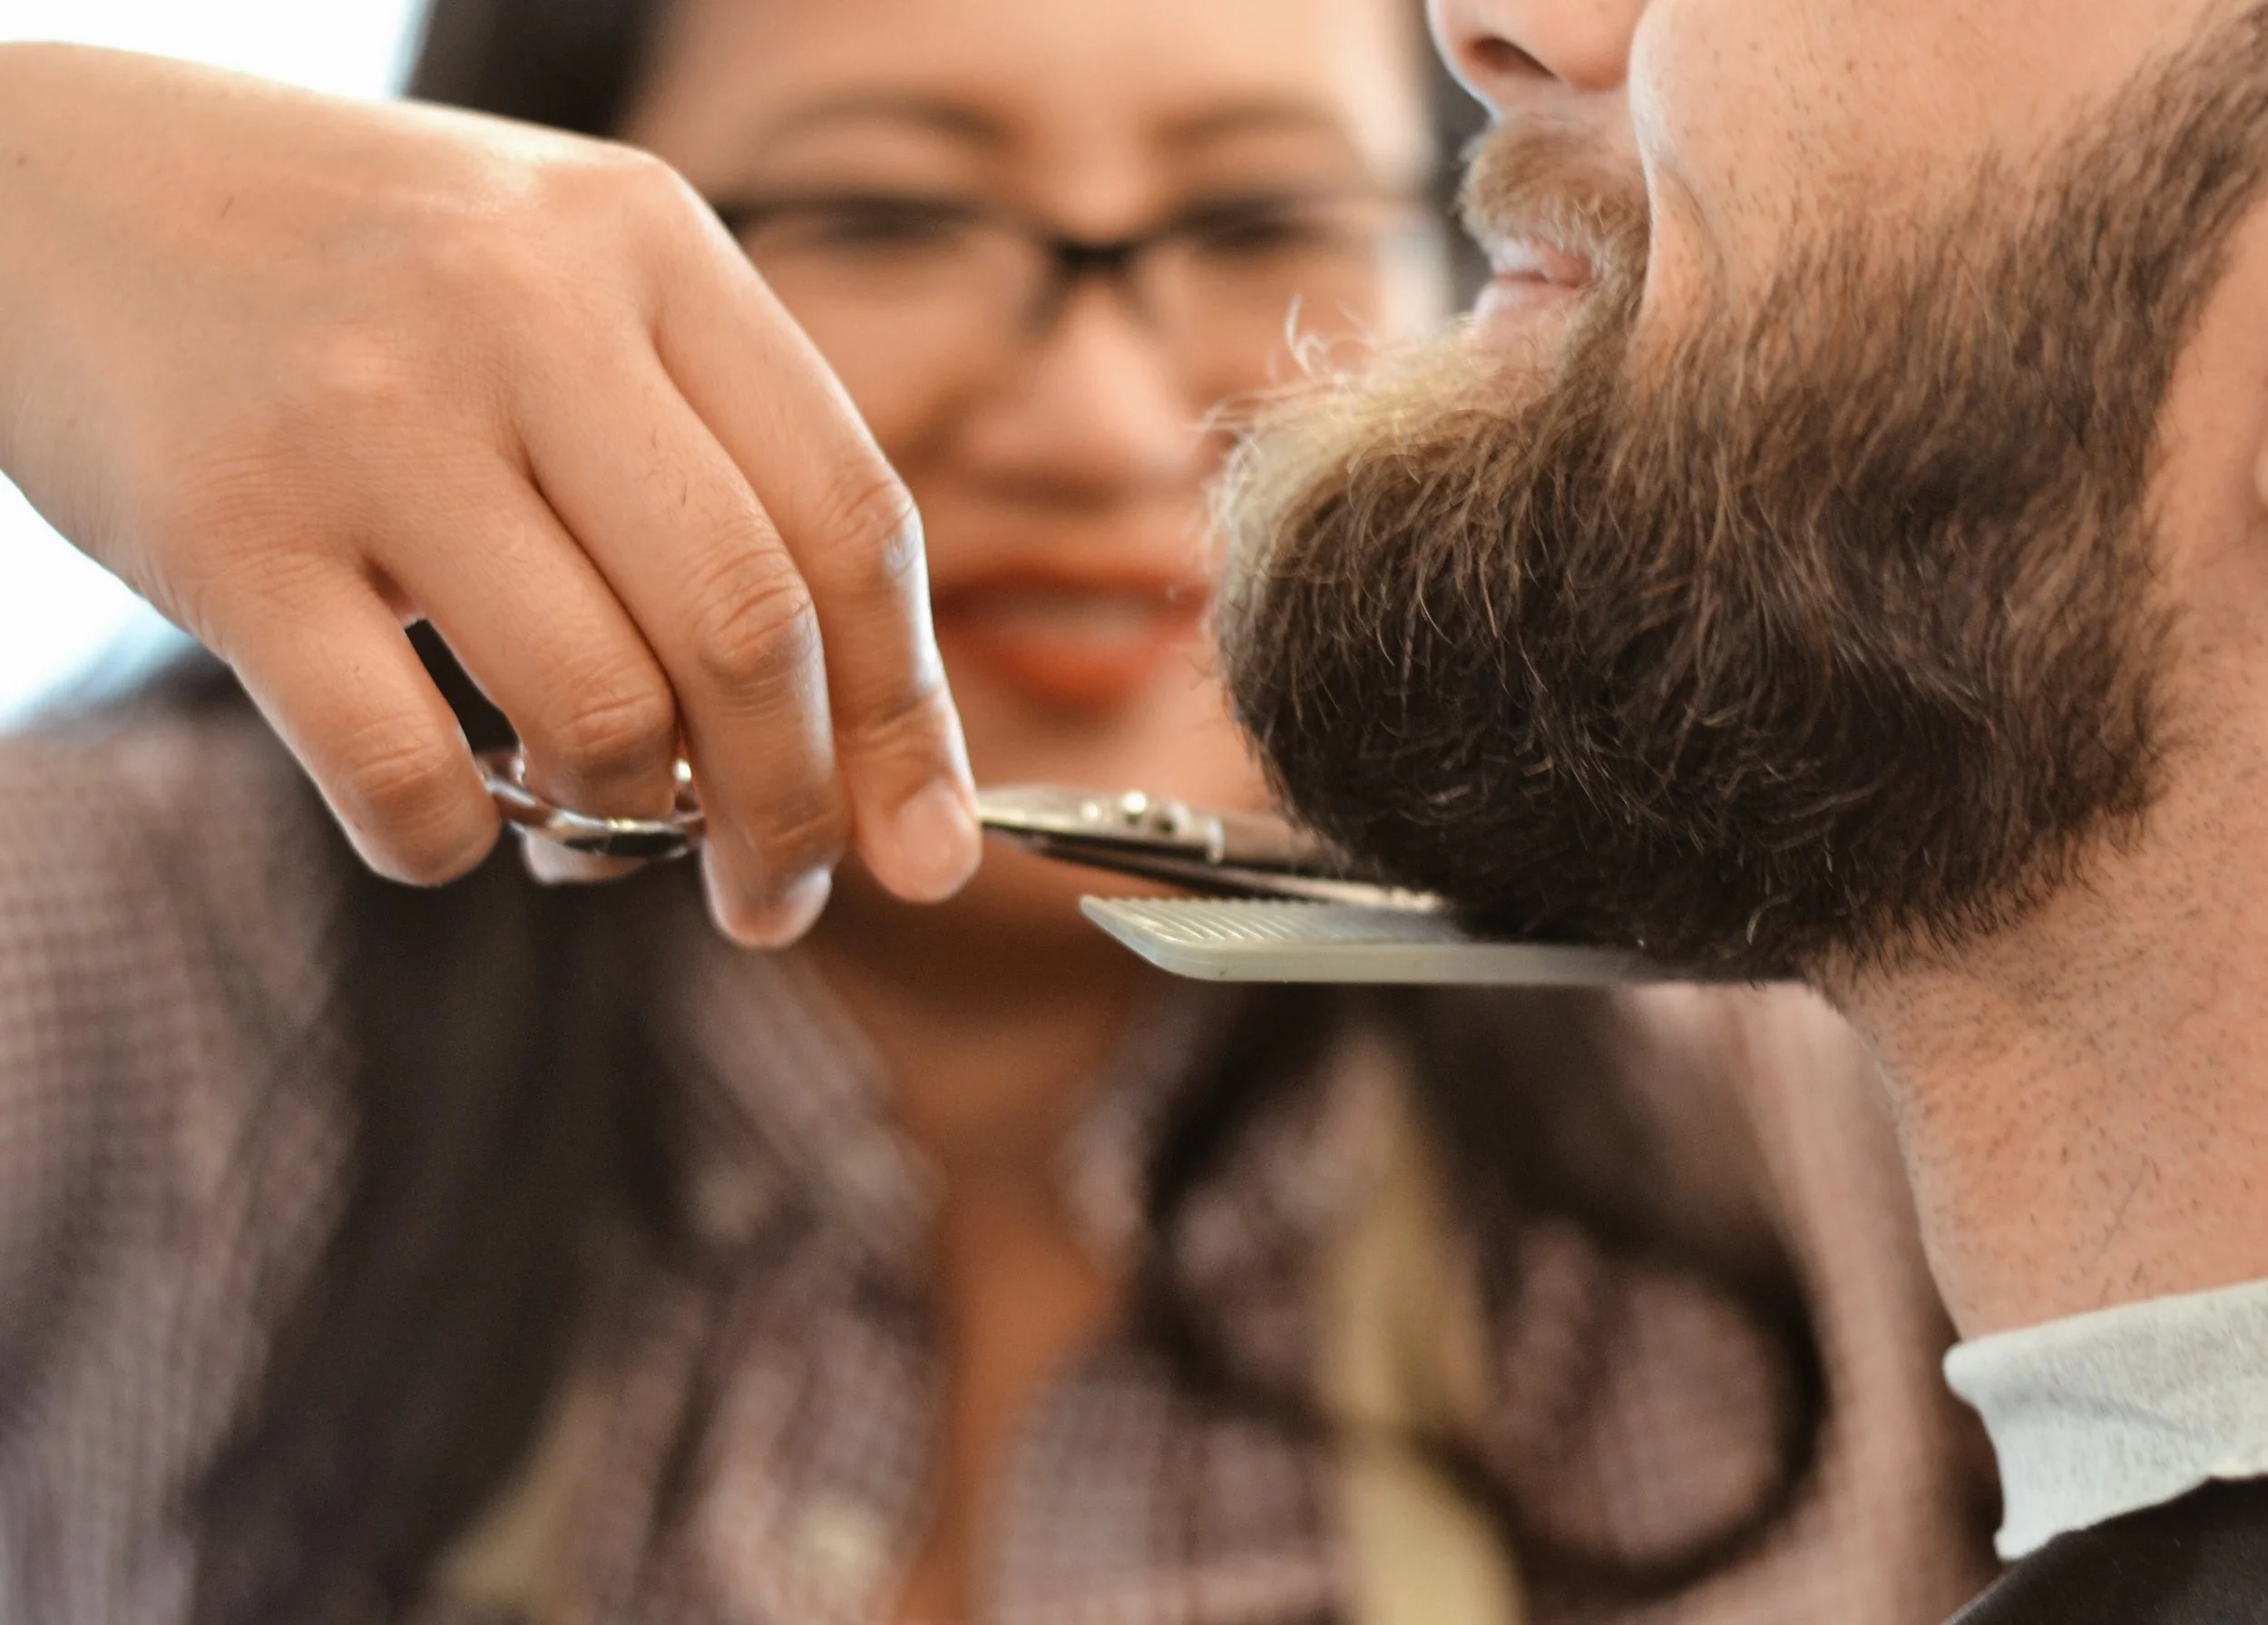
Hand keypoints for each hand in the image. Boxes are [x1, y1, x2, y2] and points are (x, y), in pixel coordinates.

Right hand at [0, 43, 979, 942]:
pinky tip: (448, 816)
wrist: (42, 181)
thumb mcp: (565, 297)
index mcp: (649, 247)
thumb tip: (857, 762)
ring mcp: (369, 411)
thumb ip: (712, 477)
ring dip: (623, 824)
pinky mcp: (222, 525)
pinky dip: (452, 842)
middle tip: (772, 899)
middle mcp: (526, 309)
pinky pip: (402, 768)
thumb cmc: (360, 282)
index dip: (906, 714)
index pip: (854, 519)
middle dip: (793, 810)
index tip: (921, 843)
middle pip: (749, 627)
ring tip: (590, 828)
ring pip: (598, 707)